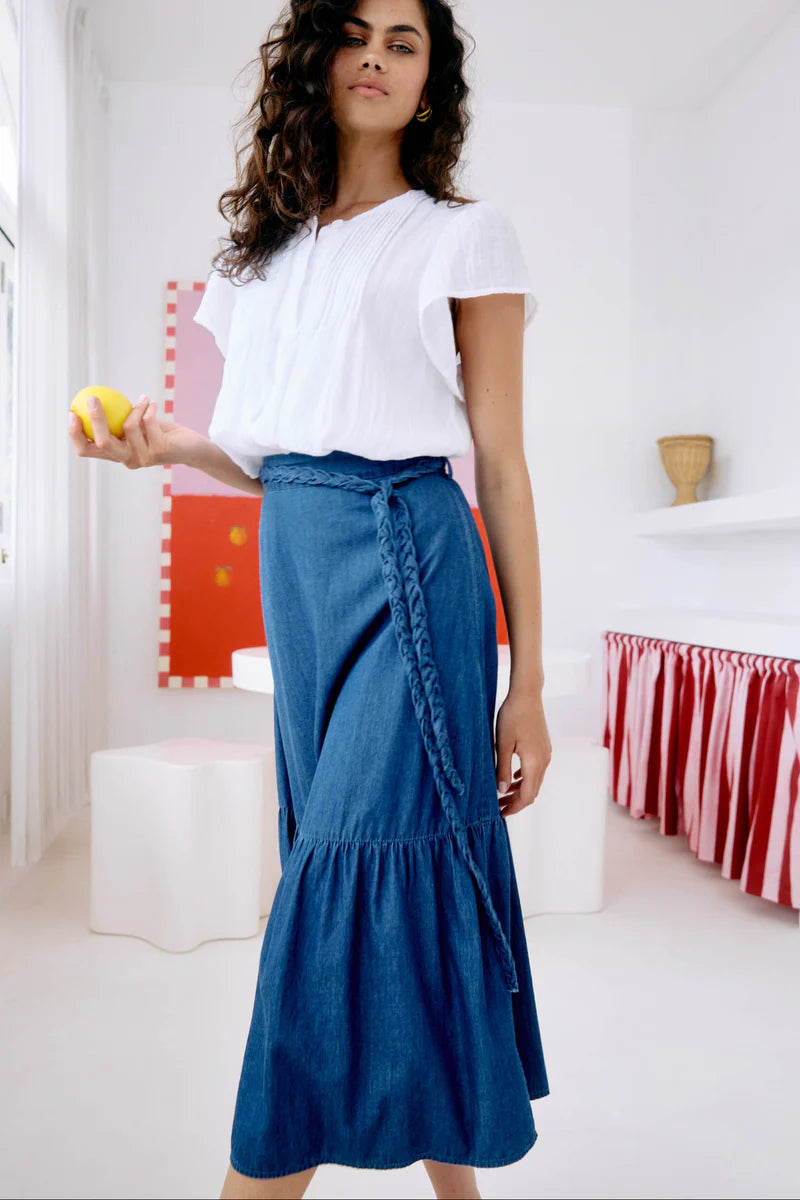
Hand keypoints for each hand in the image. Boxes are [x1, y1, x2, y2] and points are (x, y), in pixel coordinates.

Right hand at [67, 394, 202, 468]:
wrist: (191, 446)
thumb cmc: (160, 433)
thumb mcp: (136, 425)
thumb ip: (118, 418)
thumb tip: (92, 396)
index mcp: (116, 454)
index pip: (87, 450)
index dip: (75, 434)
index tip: (72, 412)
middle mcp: (127, 460)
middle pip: (102, 443)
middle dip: (95, 418)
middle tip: (93, 398)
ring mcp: (143, 458)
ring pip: (128, 427)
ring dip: (135, 407)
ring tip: (143, 400)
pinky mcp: (159, 451)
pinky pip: (147, 422)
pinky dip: (148, 408)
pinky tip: (153, 404)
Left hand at [494, 687, 551, 815]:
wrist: (527, 694)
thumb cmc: (512, 716)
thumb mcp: (502, 744)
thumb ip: (502, 769)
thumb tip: (502, 792)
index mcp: (535, 762)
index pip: (527, 796)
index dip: (514, 808)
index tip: (500, 814)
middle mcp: (544, 761)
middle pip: (532, 791)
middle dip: (515, 802)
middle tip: (497, 807)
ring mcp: (546, 754)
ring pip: (534, 781)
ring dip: (519, 790)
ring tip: (502, 794)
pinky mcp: (544, 747)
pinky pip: (536, 770)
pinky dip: (524, 778)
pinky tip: (512, 778)